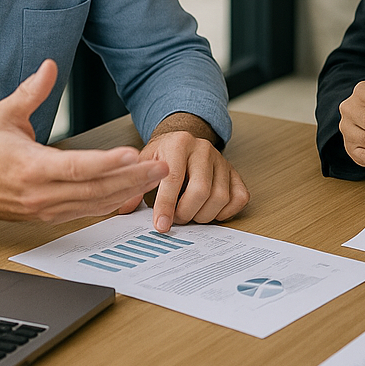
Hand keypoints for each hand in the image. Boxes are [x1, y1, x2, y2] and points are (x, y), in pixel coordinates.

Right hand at [0, 60, 168, 222]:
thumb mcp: (5, 114)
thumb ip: (30, 91)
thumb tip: (49, 66)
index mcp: (31, 167)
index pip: (76, 167)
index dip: (107, 162)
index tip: (133, 152)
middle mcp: (41, 193)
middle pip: (95, 188)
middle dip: (132, 178)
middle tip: (162, 166)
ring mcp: (47, 209)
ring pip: (96, 203)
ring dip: (129, 191)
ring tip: (156, 177)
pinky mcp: (51, 216)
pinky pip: (88, 211)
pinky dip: (113, 203)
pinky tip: (133, 192)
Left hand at [116, 114, 249, 231]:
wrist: (182, 139)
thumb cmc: (162, 155)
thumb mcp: (144, 162)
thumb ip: (134, 184)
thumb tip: (125, 208)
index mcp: (179, 144)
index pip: (173, 179)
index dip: (166, 206)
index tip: (160, 226)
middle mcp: (203, 149)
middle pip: (201, 190)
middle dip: (186, 213)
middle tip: (176, 219)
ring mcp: (222, 160)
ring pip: (220, 197)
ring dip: (203, 215)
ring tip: (190, 214)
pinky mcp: (234, 172)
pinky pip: (239, 197)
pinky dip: (226, 212)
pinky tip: (209, 211)